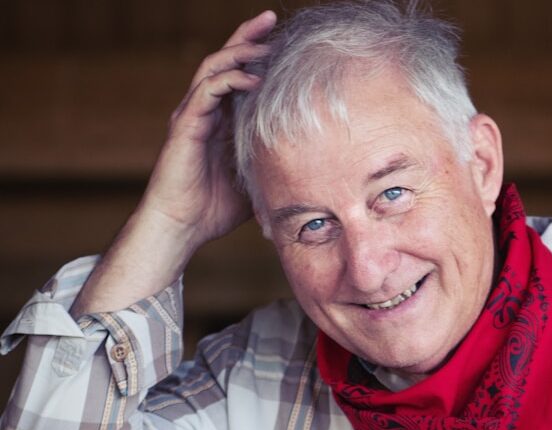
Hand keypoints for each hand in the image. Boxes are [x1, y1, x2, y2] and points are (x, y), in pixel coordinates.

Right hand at [140, 9, 275, 248]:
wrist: (181, 227)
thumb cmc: (213, 210)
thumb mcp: (254, 182)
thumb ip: (272, 168)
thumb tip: (310, 175)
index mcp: (218, 120)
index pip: (236, 75)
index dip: (254, 52)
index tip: (279, 37)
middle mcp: (203, 112)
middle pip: (224, 60)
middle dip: (247, 38)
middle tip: (271, 19)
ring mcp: (192, 116)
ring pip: (213, 68)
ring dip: (240, 52)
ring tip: (266, 42)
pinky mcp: (185, 126)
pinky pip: (207, 91)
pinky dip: (229, 80)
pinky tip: (253, 79)